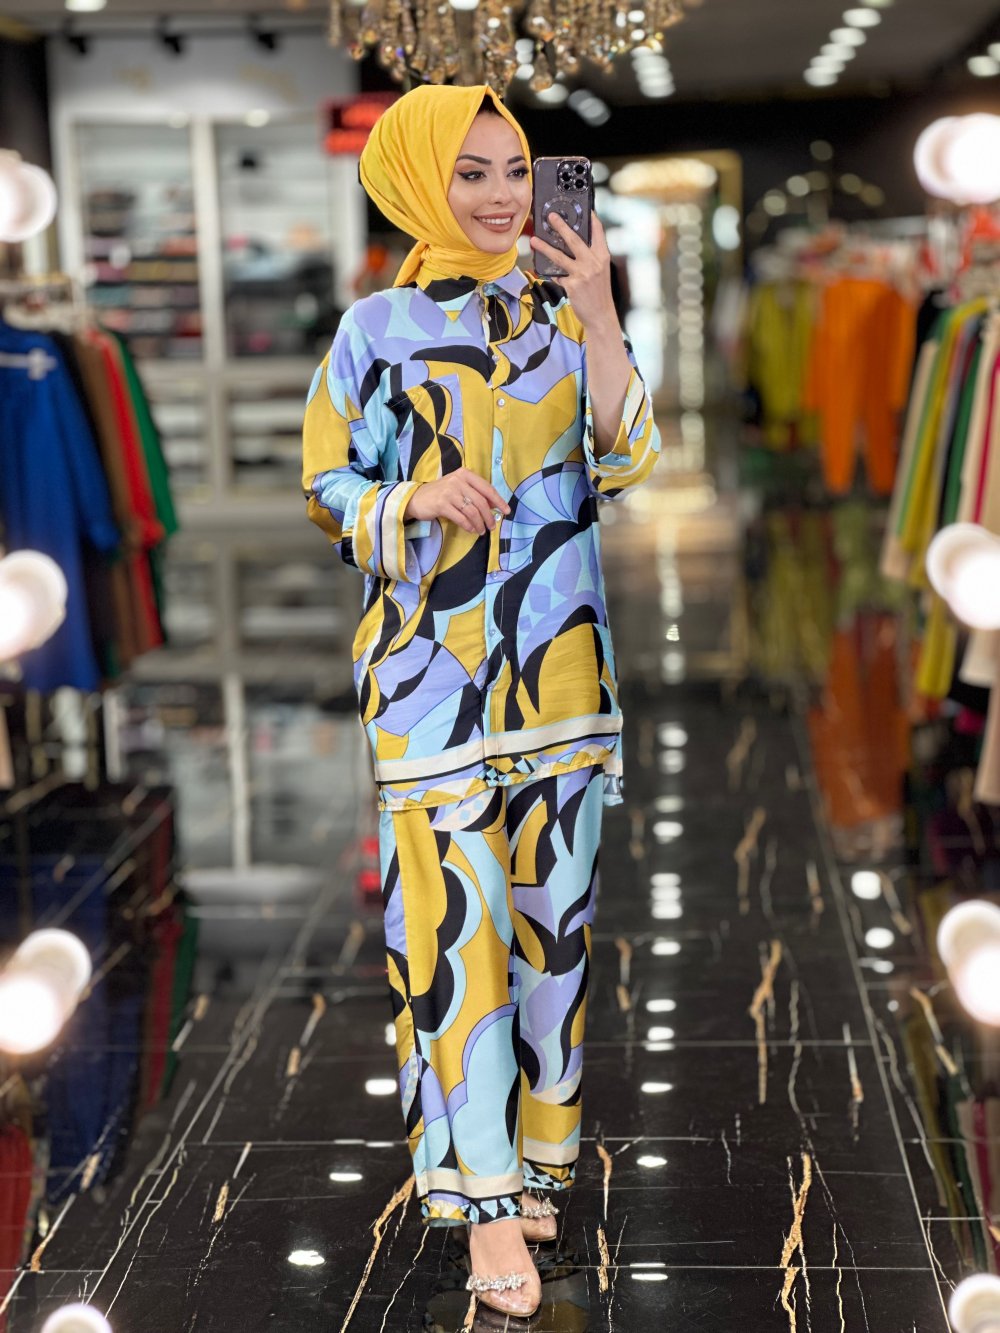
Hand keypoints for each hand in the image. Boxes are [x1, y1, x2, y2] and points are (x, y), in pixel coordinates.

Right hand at [404, 467, 509, 535]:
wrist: (417, 498)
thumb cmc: (441, 493)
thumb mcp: (459, 487)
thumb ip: (475, 493)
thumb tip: (495, 505)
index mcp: (465, 474)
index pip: (487, 488)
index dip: (499, 501)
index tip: (506, 511)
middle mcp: (458, 481)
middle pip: (481, 502)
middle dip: (489, 517)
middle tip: (492, 527)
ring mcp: (449, 492)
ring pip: (472, 511)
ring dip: (480, 524)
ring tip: (482, 530)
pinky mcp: (442, 504)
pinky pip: (461, 518)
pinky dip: (469, 526)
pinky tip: (471, 529)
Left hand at [529, 212, 617, 329]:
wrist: (601, 315)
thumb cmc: (599, 293)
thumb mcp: (600, 271)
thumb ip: (590, 257)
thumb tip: (572, 244)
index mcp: (602, 256)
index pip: (598, 231)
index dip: (591, 218)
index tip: (584, 207)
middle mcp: (593, 262)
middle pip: (574, 239)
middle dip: (561, 226)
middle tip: (551, 216)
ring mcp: (582, 274)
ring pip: (559, 256)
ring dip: (545, 247)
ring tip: (534, 241)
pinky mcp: (572, 285)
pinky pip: (557, 275)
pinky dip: (551, 273)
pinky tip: (544, 270)